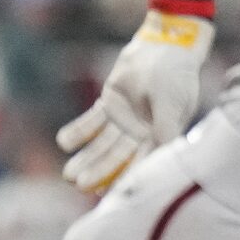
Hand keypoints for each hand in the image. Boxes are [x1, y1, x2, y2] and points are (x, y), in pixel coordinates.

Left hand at [55, 8, 212, 193]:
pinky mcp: (109, 106)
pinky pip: (91, 122)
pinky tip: (64, 142)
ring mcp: (123, 121)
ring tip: (68, 175)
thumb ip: (166, 125)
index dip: (124, 177)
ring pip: (101, 144)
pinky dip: (78, 132)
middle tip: (80, 185)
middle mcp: (140, 134)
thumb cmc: (176, 74)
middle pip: (116, 157)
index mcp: (159, 138)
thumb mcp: (173, 101)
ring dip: (85, 158)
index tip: (107, 193)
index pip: (140, 162)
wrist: (165, 45)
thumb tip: (165, 149)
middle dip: (98, 171)